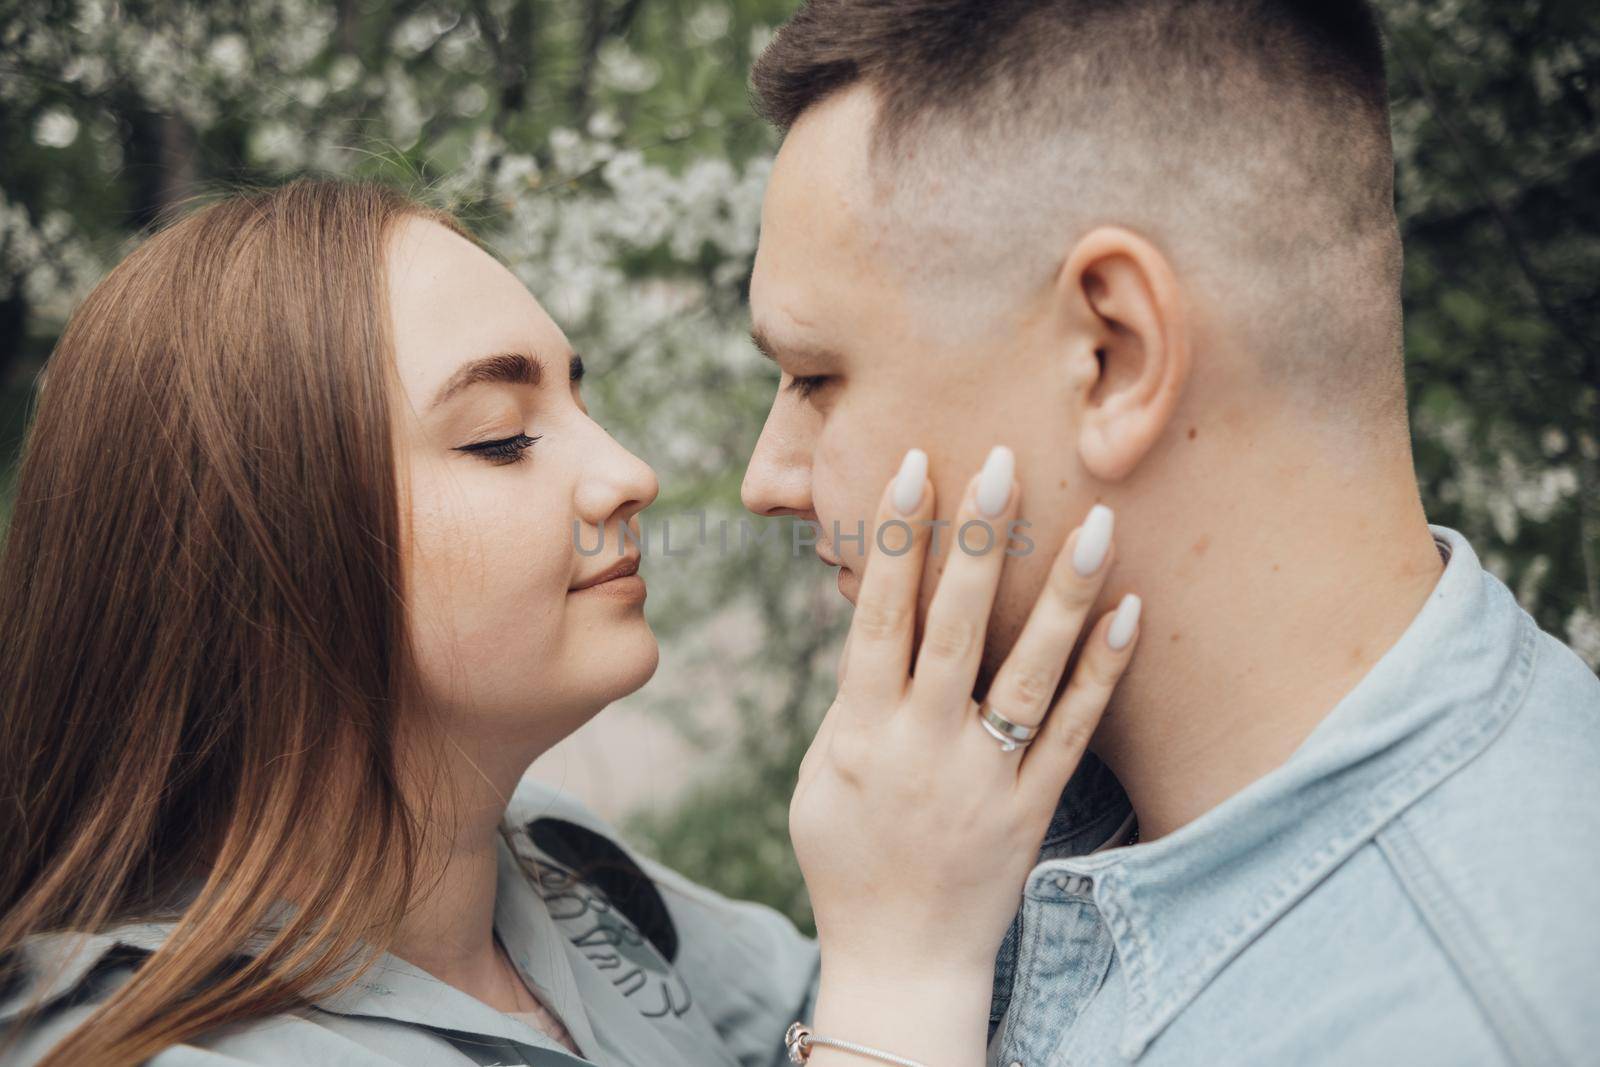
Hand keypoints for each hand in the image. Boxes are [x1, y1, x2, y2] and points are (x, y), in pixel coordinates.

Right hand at [791, 445, 1139, 1062]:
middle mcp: (924, 747)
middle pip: (954, 629)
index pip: (879, 617)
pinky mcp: (1033, 808)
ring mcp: (984, 779)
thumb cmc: (846, 861)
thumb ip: (852, 702)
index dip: (898, 539)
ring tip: (1093, 521)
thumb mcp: (824, 779)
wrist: (899, 962)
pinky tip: (1128, 612)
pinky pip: (1074, 732)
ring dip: (1061, 596)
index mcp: (861, 733)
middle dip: (976, 543)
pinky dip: (1102, 672)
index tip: (917, 466)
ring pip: (1028, 673)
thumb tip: (876, 620)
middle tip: (1003, 461)